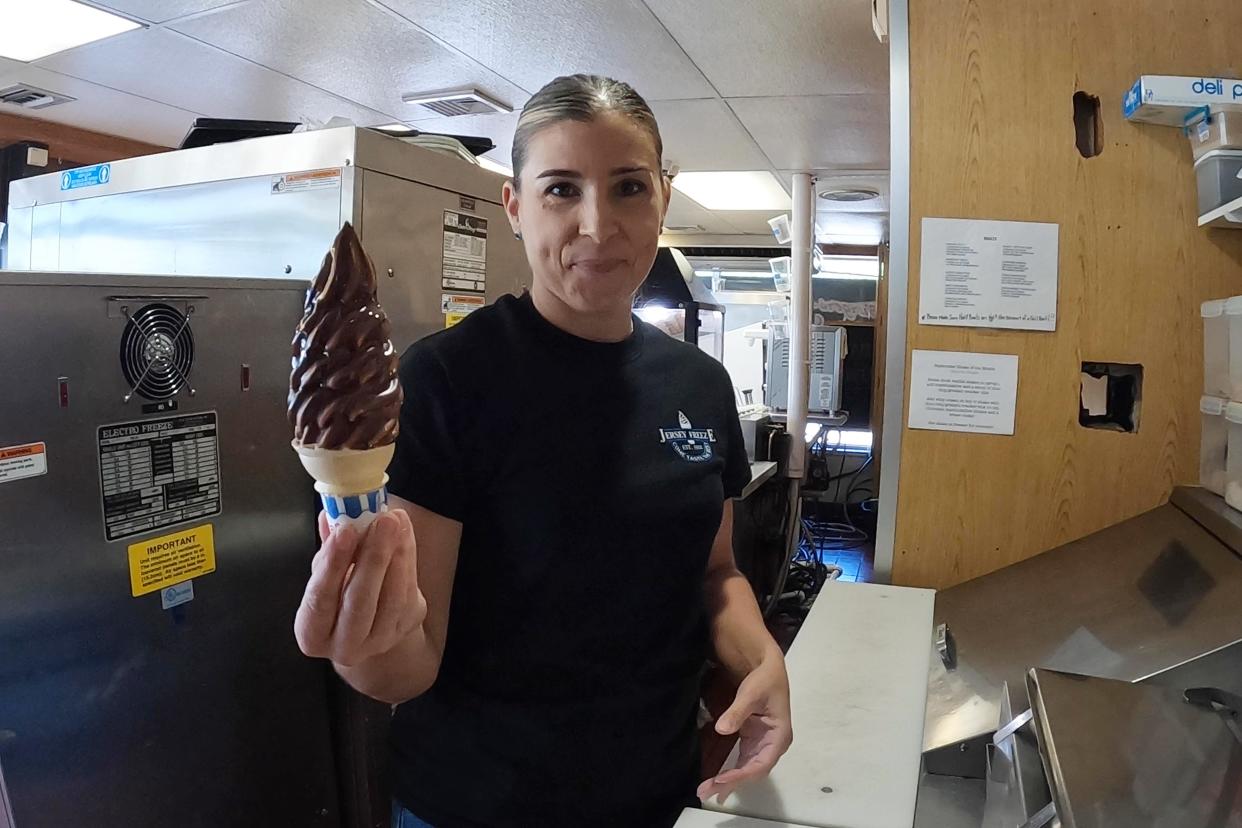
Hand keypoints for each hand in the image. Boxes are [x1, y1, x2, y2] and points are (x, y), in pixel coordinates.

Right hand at [294, 509, 426, 667]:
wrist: (368, 620)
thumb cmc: (338, 593)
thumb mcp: (325, 574)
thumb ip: (327, 548)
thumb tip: (330, 515)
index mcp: (312, 633)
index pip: (320, 599)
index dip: (332, 564)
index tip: (345, 531)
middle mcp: (344, 646)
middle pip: (359, 603)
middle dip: (373, 558)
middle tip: (382, 521)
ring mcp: (379, 641)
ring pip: (392, 598)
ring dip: (396, 554)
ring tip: (395, 521)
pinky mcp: (405, 629)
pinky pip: (410, 592)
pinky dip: (408, 558)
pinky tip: (404, 531)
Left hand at [698, 653, 792, 803]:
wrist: (767, 668)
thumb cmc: (764, 679)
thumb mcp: (751, 693)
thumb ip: (737, 711)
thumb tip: (721, 729)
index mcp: (779, 736)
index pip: (761, 763)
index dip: (741, 774)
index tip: (721, 780)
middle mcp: (773, 745)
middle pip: (753, 771)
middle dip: (731, 783)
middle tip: (707, 792)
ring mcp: (764, 744)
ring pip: (747, 769)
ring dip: (728, 781)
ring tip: (707, 791)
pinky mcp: (754, 741)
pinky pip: (742, 761)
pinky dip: (730, 771)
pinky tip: (716, 780)